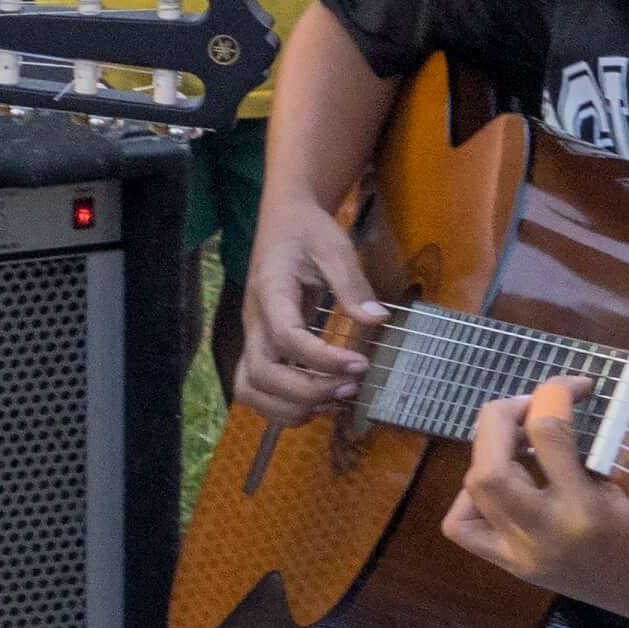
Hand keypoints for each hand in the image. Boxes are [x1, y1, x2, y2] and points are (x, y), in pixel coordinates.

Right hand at [237, 191, 384, 424]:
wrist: (284, 221)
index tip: (361, 364)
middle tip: (350, 387)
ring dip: (291, 406)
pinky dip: (285, 406)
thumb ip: (352, 284)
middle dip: (307, 391)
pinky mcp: (260, 347)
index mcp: (270, 292)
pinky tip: (320, 400)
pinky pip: (257, 389)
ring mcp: (253, 337)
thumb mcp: (334, 247)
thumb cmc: (307, 231)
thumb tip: (378, 320)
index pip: (286, 337)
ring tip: (335, 399)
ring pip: (250, 388)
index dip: (322, 359)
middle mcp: (253, 321)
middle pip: (261, 374)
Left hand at [438, 311, 628, 603]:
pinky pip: (463, 527)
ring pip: (474, 492)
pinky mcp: (515, 567)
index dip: (558, 391)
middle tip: (534, 405)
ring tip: (524, 439)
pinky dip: (471, 496)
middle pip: (491, 468)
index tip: (579, 385)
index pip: (549, 433)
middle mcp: (549, 535)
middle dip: (503, 419)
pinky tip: (509, 481)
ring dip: (489, 451)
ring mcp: (526, 555)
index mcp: (591, 509)